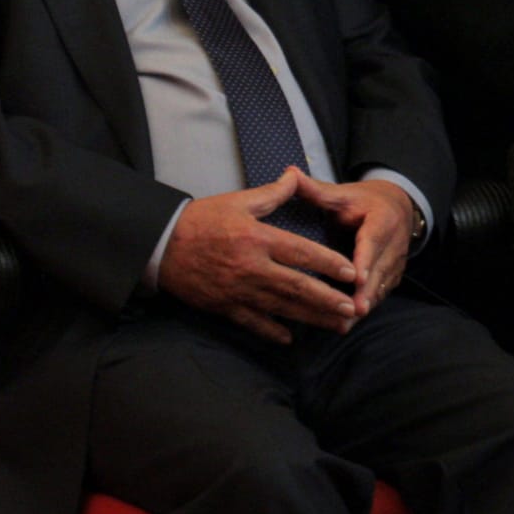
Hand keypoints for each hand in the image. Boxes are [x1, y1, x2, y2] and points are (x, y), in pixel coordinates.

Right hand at [158, 171, 357, 343]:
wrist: (162, 244)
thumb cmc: (202, 219)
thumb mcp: (238, 201)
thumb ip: (272, 193)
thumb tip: (296, 175)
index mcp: (257, 238)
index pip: (300, 253)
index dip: (327, 263)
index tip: (350, 272)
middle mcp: (251, 267)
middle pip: (296, 287)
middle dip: (327, 299)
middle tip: (352, 308)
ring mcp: (238, 290)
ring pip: (281, 308)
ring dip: (311, 318)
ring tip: (336, 325)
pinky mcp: (224, 306)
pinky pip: (253, 323)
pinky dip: (272, 331)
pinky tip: (290, 338)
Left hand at [292, 168, 412, 316]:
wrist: (398, 207)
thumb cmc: (364, 202)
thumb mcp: (342, 194)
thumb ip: (316, 190)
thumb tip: (289, 173)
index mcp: (382, 220)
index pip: (373, 242)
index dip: (366, 261)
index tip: (357, 278)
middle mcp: (394, 243)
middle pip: (380, 270)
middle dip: (366, 292)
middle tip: (353, 310)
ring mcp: (396, 262)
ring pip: (381, 287)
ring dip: (365, 305)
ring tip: (347, 324)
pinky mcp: (393, 276)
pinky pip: (380, 294)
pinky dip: (366, 307)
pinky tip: (349, 324)